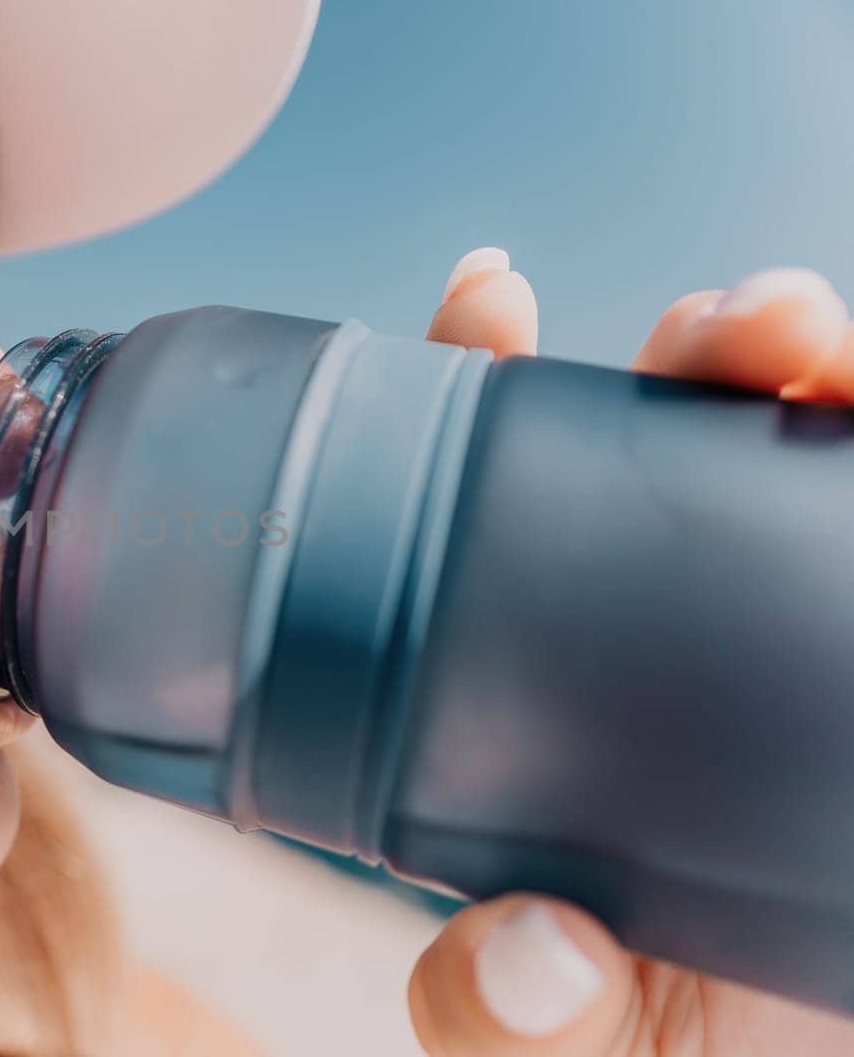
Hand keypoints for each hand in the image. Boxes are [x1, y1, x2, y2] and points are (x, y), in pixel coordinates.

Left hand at [406, 249, 853, 1056]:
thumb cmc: (665, 1042)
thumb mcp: (566, 1037)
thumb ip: (508, 1014)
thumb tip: (521, 952)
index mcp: (537, 676)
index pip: (485, 497)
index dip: (476, 387)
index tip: (485, 301)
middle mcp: (653, 626)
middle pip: (659, 444)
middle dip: (690, 351)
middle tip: (724, 322)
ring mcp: (778, 622)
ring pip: (792, 452)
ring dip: (808, 365)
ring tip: (809, 339)